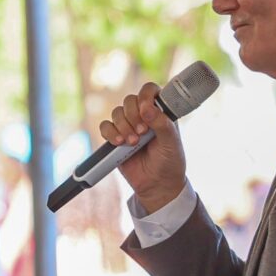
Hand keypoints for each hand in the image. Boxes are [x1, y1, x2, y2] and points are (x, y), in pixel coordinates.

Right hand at [99, 80, 189, 211]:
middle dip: (133, 115)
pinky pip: (105, 127)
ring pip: (116, 113)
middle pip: (129, 100)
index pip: (150, 91)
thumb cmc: (169, 161)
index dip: (145, 96)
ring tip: (133, 142)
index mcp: (160, 112)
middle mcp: (143, 116)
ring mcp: (128, 126)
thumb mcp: (171, 142)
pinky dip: (110, 133)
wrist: (157, 184)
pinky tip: (119, 143)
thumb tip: (147, 109)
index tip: (146, 110)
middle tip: (143, 132)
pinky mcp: (115, 139)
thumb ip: (161, 124)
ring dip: (123, 126)